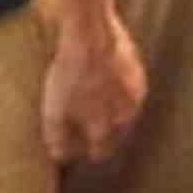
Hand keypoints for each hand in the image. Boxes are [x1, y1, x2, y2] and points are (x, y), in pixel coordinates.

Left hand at [40, 16, 146, 164]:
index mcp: (103, 127)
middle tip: (89, 125)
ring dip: (113, 112)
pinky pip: (130, 92)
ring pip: (126, 114)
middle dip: (104, 134)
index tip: (83, 148)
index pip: (101, 151)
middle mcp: (124, 116)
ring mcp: (134, 95)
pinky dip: (120, 92)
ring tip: (98, 103)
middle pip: (116, 135)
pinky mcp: (139, 75)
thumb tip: (59, 156)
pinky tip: (108, 83)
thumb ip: (57, 136)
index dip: (90, 151)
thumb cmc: (70, 72)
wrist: (91, 36)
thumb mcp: (53, 108)